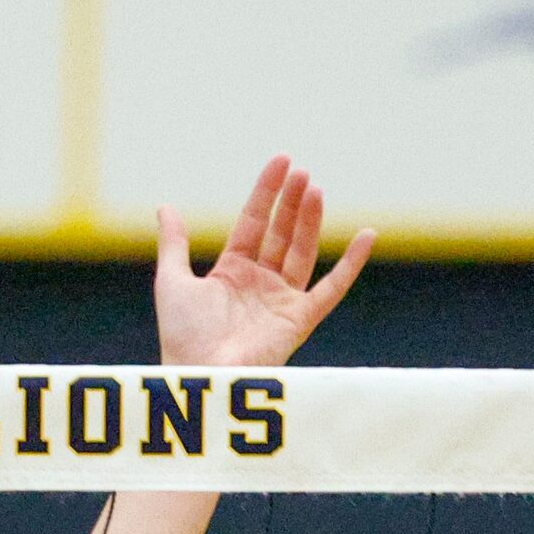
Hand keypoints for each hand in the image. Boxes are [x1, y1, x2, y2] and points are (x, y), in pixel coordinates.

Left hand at [152, 157, 374, 369]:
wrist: (199, 372)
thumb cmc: (183, 336)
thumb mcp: (172, 280)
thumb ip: (174, 244)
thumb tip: (166, 207)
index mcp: (232, 272)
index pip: (254, 222)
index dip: (266, 193)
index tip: (281, 161)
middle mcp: (261, 283)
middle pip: (281, 234)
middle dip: (291, 203)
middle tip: (301, 172)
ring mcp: (282, 300)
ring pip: (302, 252)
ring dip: (310, 221)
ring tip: (315, 188)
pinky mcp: (300, 319)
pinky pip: (332, 288)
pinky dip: (351, 264)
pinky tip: (367, 235)